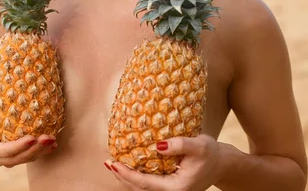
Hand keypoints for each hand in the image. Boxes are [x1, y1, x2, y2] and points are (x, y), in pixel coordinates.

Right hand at [0, 82, 57, 167]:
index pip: (1, 151)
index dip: (16, 147)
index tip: (31, 137)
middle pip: (16, 158)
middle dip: (33, 151)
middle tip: (48, 138)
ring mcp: (7, 159)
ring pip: (25, 159)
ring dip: (40, 151)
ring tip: (53, 139)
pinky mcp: (17, 157)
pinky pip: (30, 157)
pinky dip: (42, 152)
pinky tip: (54, 144)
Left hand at [105, 134, 221, 190]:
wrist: (223, 164)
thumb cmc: (211, 154)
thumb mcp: (198, 145)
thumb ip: (179, 145)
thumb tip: (157, 145)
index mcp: (177, 187)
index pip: (145, 183)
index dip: (128, 174)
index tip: (114, 164)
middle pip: (141, 188)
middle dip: (123, 177)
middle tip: (108, 163)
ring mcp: (171, 189)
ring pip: (144, 186)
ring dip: (128, 177)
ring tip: (114, 164)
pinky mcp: (171, 184)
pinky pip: (150, 182)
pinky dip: (138, 174)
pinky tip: (131, 164)